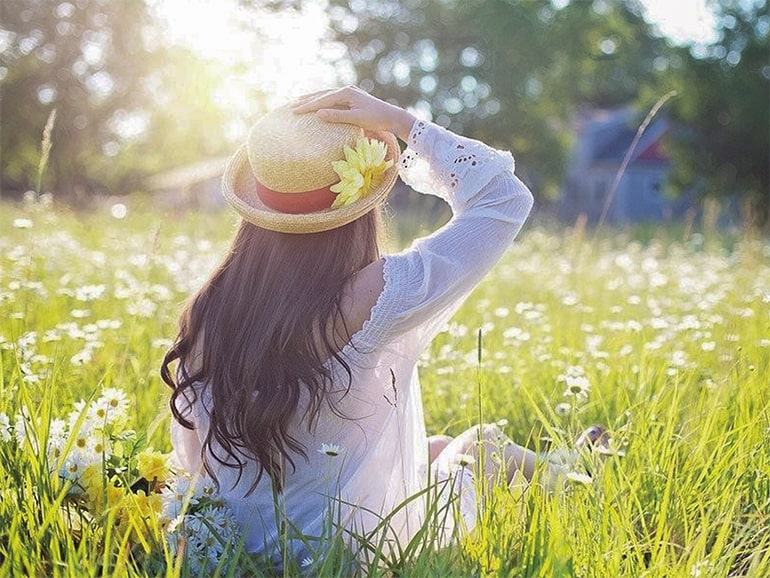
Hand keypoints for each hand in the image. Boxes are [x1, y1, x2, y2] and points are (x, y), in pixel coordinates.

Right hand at [291, 86, 415, 141]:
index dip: (307, 106)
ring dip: (312, 99)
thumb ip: (337, 116)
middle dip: (306, 100)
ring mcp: (349, 93)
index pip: (322, 100)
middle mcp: (346, 90)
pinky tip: (316, 104)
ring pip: (326, 95)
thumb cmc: (376, 119)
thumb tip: (318, 113)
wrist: (392, 116)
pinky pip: (332, 99)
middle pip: (322, 95)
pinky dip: (322, 101)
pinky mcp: (351, 98)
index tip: (294, 111)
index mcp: (346, 93)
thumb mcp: (356, 119)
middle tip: (290, 106)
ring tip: (299, 102)